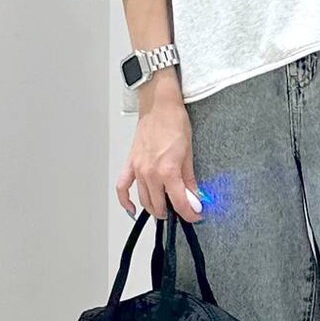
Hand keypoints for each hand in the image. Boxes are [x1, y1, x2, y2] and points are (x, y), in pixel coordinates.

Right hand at [115, 93, 202, 222]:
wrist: (159, 106)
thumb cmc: (175, 123)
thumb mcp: (189, 153)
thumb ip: (190, 180)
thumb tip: (195, 196)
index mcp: (168, 171)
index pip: (179, 203)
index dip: (190, 213)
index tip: (196, 215)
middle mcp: (151, 173)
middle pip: (160, 205)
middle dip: (173, 212)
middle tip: (183, 210)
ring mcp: (138, 169)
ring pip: (144, 200)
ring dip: (155, 209)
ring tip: (166, 209)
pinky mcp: (130, 164)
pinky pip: (123, 187)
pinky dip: (126, 201)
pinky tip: (132, 210)